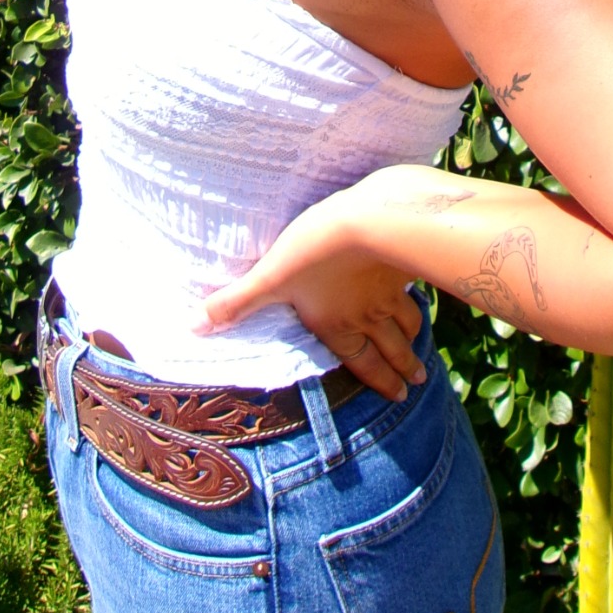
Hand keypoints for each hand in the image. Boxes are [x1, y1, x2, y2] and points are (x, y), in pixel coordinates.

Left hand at [196, 188, 426, 401]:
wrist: (371, 218)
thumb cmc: (315, 250)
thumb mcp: (270, 276)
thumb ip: (234, 303)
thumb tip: (192, 326)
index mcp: (338, 325)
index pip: (362, 362)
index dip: (379, 380)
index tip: (396, 394)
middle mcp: (369, 316)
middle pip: (392, 349)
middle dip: (403, 368)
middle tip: (415, 384)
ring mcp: (390, 291)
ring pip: (406, 322)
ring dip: (413, 339)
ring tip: (420, 350)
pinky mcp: (404, 264)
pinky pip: (413, 290)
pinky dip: (418, 300)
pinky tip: (417, 293)